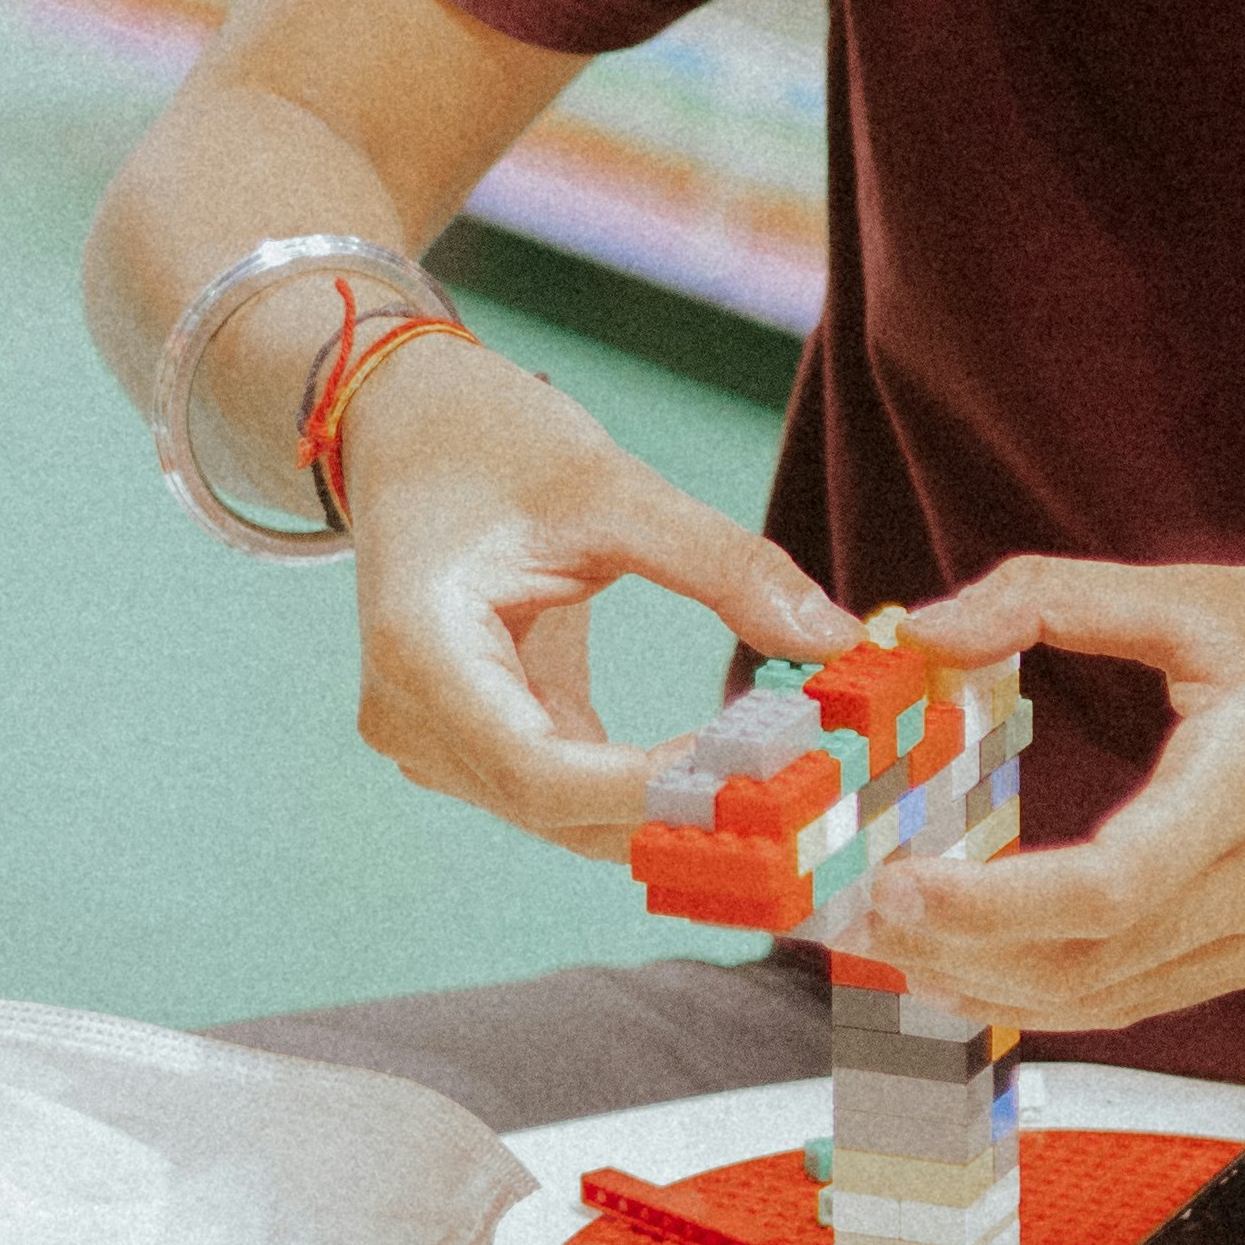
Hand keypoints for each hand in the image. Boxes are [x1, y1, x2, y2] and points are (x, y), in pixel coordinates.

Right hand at [338, 332, 852, 850]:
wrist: (411, 428)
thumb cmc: (494, 443)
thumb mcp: (615, 487)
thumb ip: (724, 565)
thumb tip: (833, 638)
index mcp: (422, 649)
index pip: (540, 771)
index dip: (651, 790)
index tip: (757, 776)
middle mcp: (411, 716)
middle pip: (556, 808)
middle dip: (677, 807)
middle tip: (799, 788)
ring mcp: (432, 738)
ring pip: (564, 816)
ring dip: (666, 807)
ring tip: (776, 776)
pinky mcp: (470, 741)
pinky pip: (564, 790)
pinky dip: (641, 783)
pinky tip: (721, 765)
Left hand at [857, 559, 1244, 1024]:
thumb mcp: (1225, 594)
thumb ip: (1062, 600)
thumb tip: (926, 621)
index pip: (1103, 890)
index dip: (988, 906)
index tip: (898, 881)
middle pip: (1082, 971)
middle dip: (951, 959)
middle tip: (849, 917)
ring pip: (1107, 1001)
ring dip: (990, 988)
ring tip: (892, 948)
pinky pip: (1148, 996)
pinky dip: (1056, 991)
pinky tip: (990, 964)